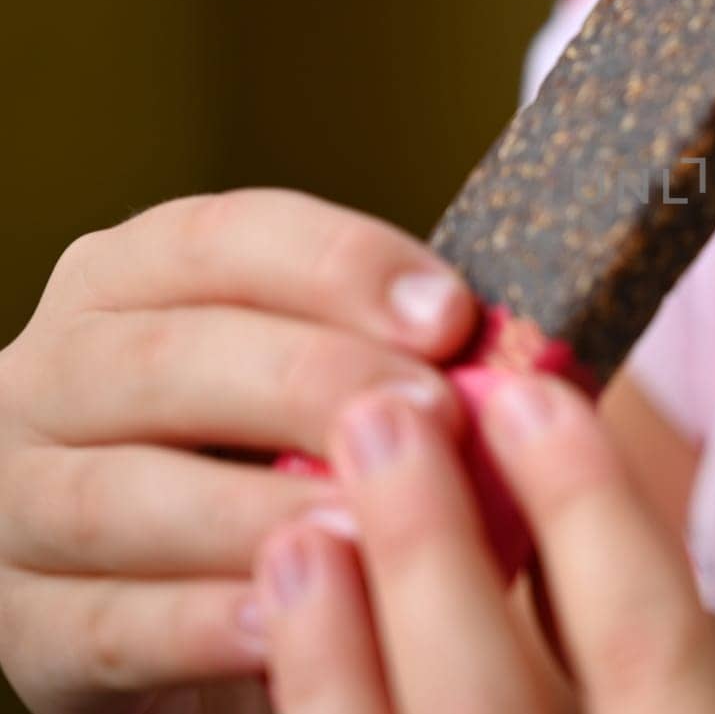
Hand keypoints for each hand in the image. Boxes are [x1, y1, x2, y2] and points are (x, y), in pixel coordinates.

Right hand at [0, 189, 475, 713]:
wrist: (180, 584)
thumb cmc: (275, 455)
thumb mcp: (320, 379)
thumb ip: (387, 354)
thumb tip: (514, 356)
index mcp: (131, 281)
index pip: (224, 238)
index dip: (340, 264)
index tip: (451, 313)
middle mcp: (53, 373)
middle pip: (170, 357)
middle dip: (312, 380)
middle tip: (433, 415)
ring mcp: (19, 499)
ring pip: (123, 493)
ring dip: (256, 509)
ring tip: (373, 527)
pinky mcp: (26, 625)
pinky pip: (104, 623)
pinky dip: (198, 625)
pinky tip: (288, 628)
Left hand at [253, 370, 714, 712]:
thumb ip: (693, 625)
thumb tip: (557, 505)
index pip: (644, 635)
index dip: (582, 505)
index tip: (525, 394)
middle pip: (482, 700)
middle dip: (424, 550)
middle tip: (380, 417)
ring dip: (328, 649)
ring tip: (300, 534)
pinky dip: (313, 708)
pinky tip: (288, 644)